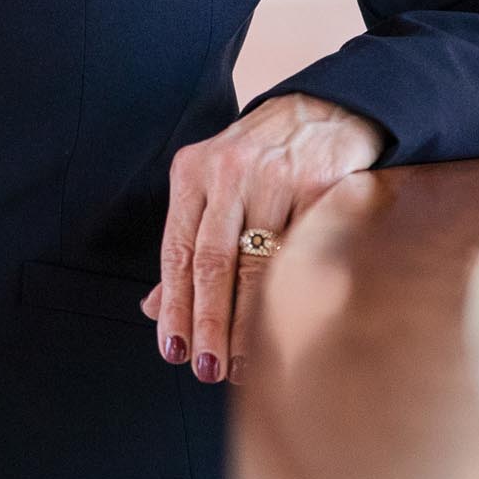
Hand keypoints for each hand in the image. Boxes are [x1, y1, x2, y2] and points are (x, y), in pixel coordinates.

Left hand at [138, 92, 384, 384]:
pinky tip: (288, 328)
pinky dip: (293, 297)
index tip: (172, 348)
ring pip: (257, 265)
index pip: (176, 250)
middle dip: (206, 321)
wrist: (324, 111)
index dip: (173, 303)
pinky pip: (302, 256)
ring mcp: (275, 181)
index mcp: (193, 173)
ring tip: (243, 364)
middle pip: (211, 261)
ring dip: (248, 321)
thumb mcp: (211, 188)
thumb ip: (186, 245)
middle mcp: (228, 174)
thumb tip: (154, 307)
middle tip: (205, 367)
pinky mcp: (320, 190)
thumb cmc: (260, 161)